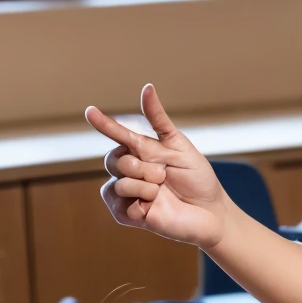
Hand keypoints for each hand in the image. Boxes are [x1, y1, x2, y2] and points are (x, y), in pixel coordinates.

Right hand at [87, 84, 230, 247]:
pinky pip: (118, 204)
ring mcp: (127, 193)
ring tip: (161, 192)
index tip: (90, 111)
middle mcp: (130, 171)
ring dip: (142, 187)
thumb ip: (159, 119)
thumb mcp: (179, 145)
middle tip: (162, 175)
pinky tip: (152, 207)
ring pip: (117, 183)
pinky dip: (138, 203)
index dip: (104, 124)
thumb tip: (147, 87)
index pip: (117, 135)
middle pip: (115, 160)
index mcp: (141, 151)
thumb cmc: (198, 179)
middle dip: (140, 167)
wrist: (211, 212)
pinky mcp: (127, 215)